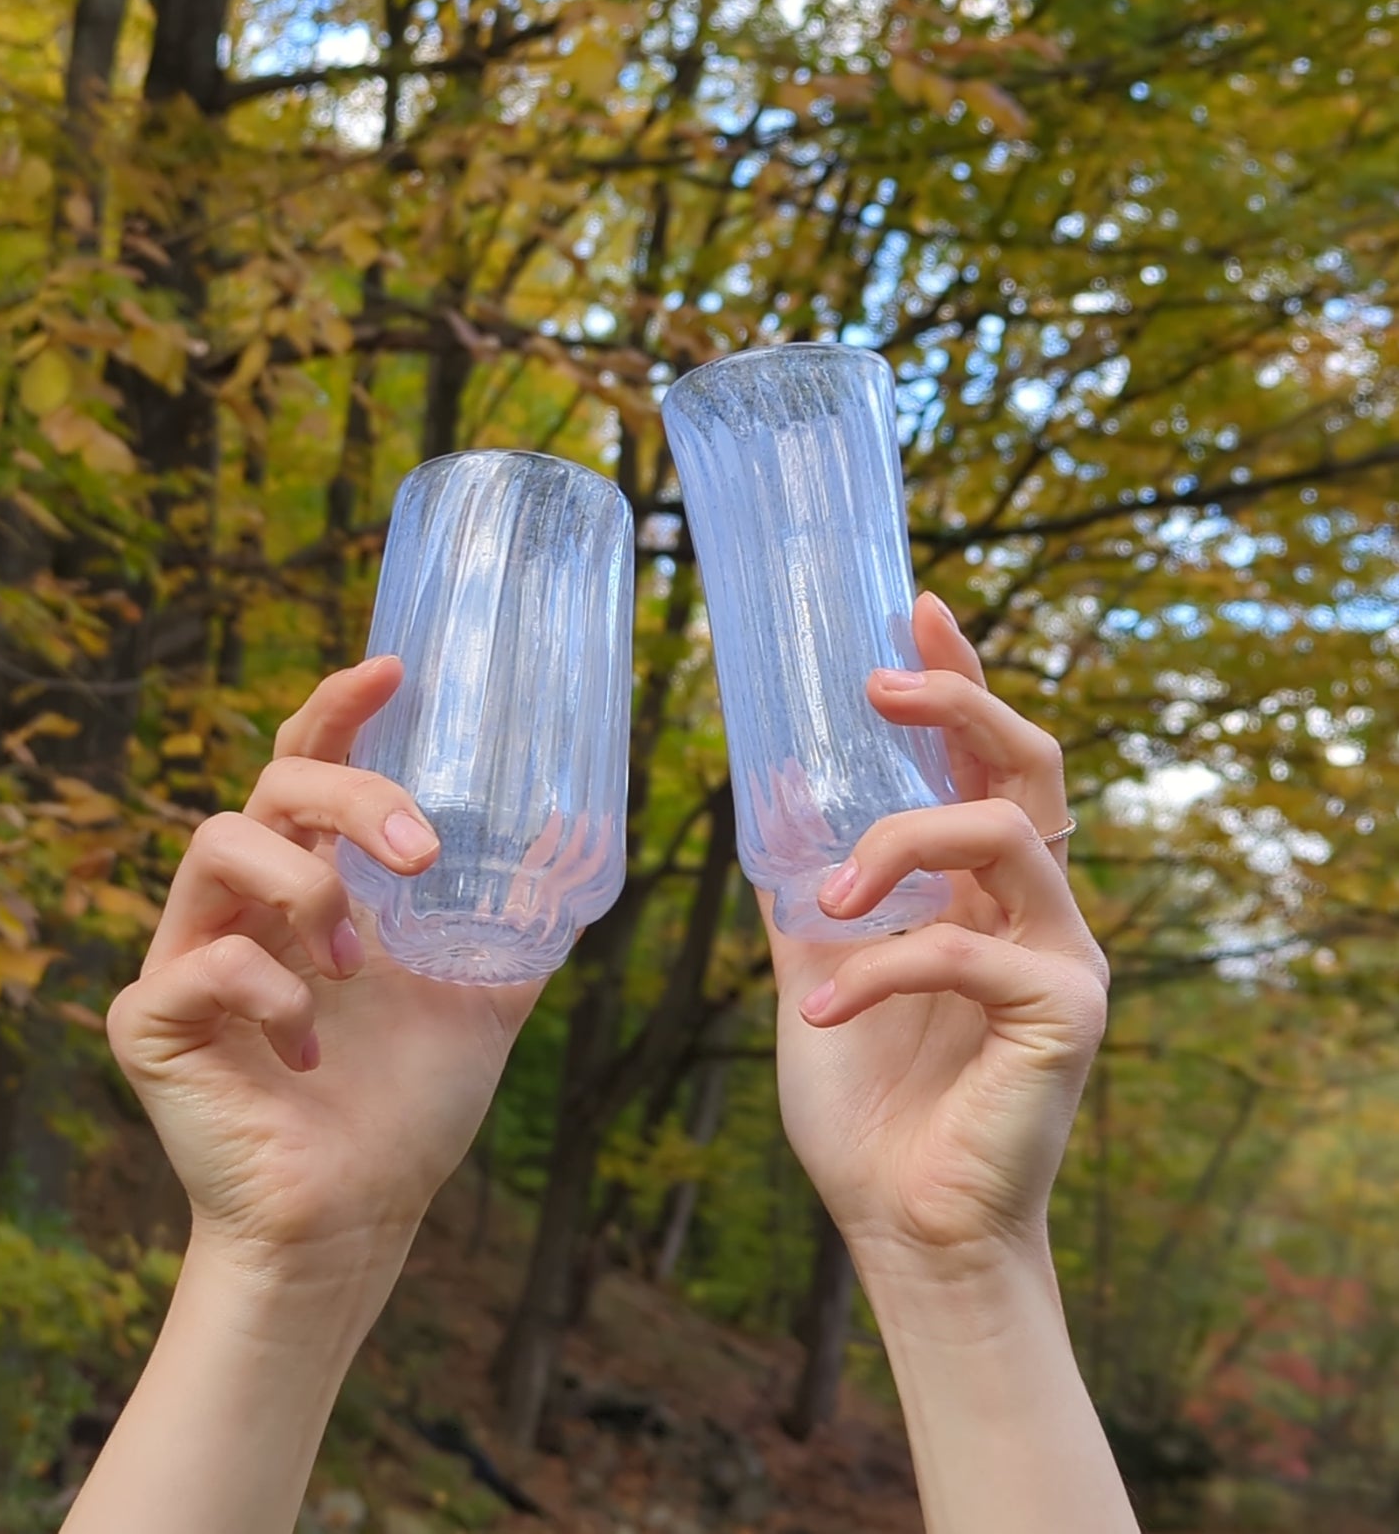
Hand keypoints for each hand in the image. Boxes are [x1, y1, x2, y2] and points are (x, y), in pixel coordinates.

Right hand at [106, 658, 541, 1297]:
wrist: (356, 1219)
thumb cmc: (406, 1108)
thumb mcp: (482, 998)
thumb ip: (518, 926)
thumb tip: (586, 850)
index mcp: (315, 882)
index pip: (311, 764)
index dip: (340, 708)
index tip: (394, 670)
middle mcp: (248, 901)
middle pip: (274, 784)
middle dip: (351, 797)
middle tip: (421, 852)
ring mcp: (193, 953)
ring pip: (217, 843)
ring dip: (305, 890)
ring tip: (355, 968)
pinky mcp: (154, 1019)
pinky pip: (202, 962)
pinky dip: (271, 993)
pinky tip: (309, 1049)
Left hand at [761, 594, 1107, 1277]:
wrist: (901, 1224)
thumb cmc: (866, 1097)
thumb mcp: (816, 964)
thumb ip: (807, 884)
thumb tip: (764, 787)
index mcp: (982, 884)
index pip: (984, 756)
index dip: (958, 676)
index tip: (916, 607)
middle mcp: (1036, 904)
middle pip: (1030, 763)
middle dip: (958, 704)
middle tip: (879, 688)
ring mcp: (1063, 955)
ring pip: (1004, 833)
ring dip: (900, 844)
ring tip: (829, 900)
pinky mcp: (1067, 1015)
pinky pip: (967, 951)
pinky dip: (882, 969)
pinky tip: (821, 1013)